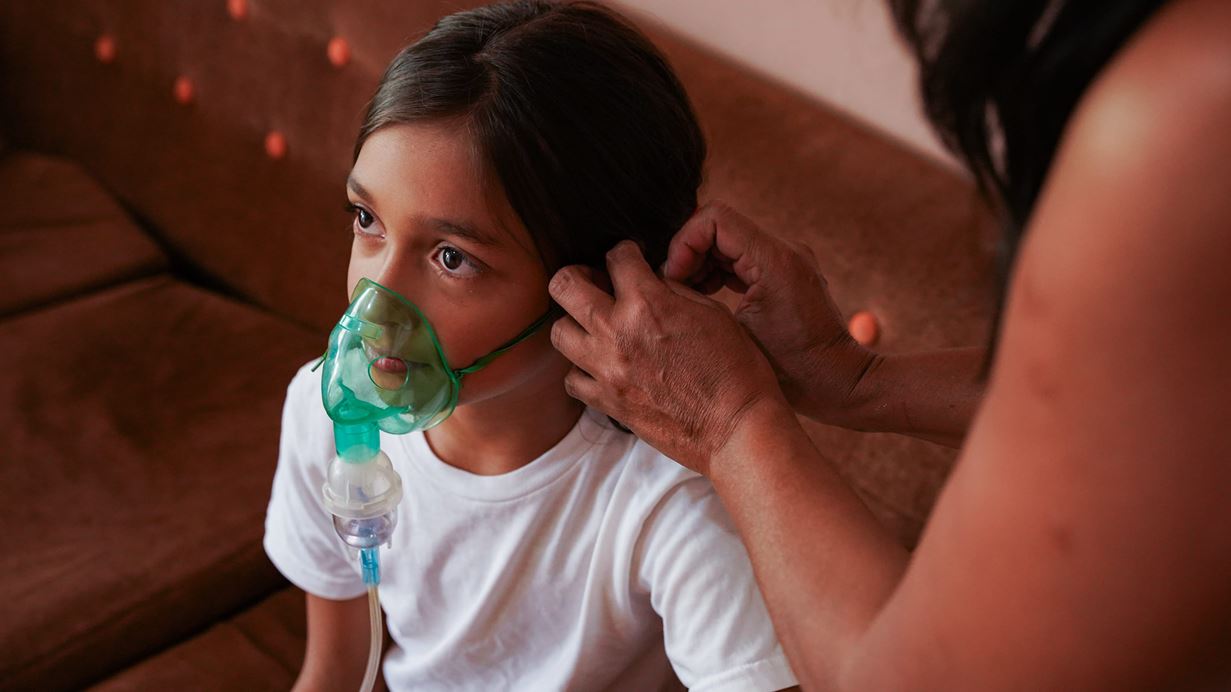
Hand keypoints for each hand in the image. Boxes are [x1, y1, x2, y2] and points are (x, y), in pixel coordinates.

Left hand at [549, 241, 787, 474]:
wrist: (736, 427)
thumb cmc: (735, 368)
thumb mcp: (713, 312)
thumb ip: (672, 291)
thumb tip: (650, 280)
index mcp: (648, 304)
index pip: (615, 257)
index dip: (624, 253)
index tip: (629, 260)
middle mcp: (617, 332)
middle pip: (564, 286)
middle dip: (577, 276)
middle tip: (594, 283)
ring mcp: (606, 370)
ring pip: (559, 332)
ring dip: (575, 323)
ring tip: (596, 327)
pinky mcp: (607, 402)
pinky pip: (572, 379)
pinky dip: (581, 369)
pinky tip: (601, 366)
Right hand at [664, 202, 876, 426]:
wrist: (839, 383)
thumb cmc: (793, 370)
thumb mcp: (736, 335)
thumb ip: (701, 301)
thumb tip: (666, 284)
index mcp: (774, 260)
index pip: (714, 218)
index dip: (684, 242)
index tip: (674, 277)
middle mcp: (784, 250)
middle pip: (717, 226)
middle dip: (688, 254)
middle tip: (674, 288)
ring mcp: (786, 259)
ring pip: (726, 241)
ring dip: (699, 263)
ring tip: (686, 297)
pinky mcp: (784, 273)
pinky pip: (740, 257)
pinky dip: (716, 272)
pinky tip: (703, 300)